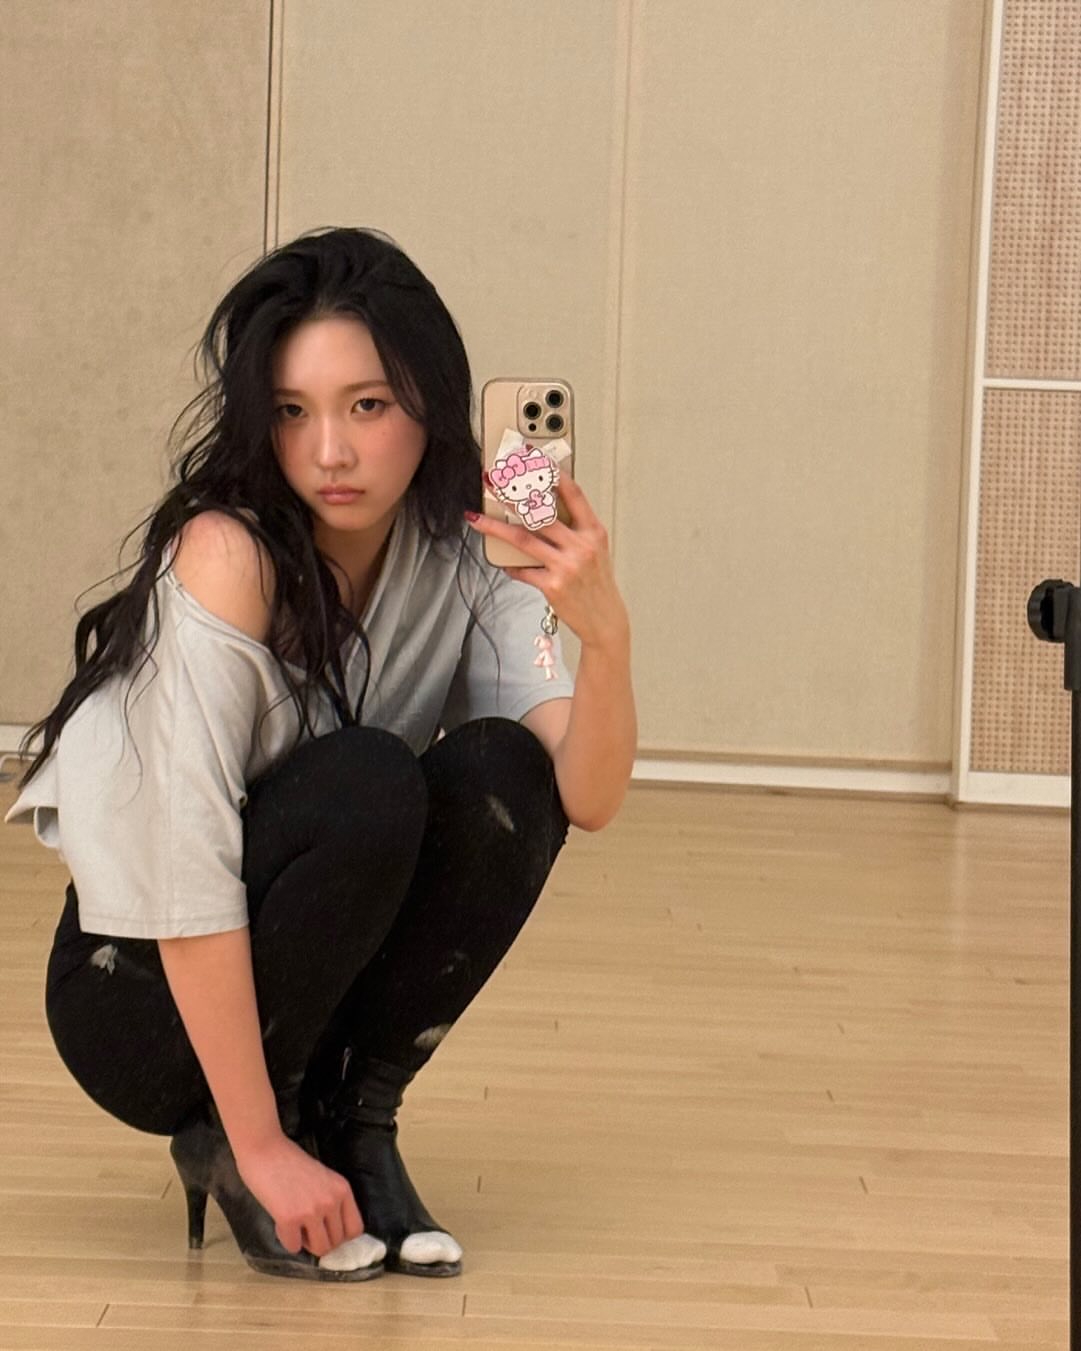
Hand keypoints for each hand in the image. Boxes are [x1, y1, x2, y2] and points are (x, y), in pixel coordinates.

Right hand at [235, 1133, 363, 1256]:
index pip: (355, 1229)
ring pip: (320, 1249)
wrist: (264, 1149)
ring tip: (295, 1225)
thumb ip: (331, 1199)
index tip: (326, 1231)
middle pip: (336, 1242)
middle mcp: (332, 1200)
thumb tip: (333, 1231)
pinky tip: (280, 1222)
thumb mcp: (323, 1178)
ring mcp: (312, 1210)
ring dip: (306, 1243)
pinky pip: (294, 1247)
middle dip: (320, 1239)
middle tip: (304, 1226)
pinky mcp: (289, 1219)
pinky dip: (286, 1240)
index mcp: (342, 1189)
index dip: (340, 1236)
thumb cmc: (290, 1161)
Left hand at [467, 475, 629, 651]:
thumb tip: (542, 511)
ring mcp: (566, 566)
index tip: (533, 458)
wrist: (605, 619)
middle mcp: (581, 546)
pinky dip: (510, 565)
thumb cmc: (597, 583)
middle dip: (512, 494)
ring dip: (495, 527)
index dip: (552, 473)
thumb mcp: (595, 551)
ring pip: (523, 539)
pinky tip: (502, 562)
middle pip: (540, 512)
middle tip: (492, 481)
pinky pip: (522, 570)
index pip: (573, 494)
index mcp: (593, 532)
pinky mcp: (552, 585)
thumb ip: (575, 530)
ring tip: (477, 518)